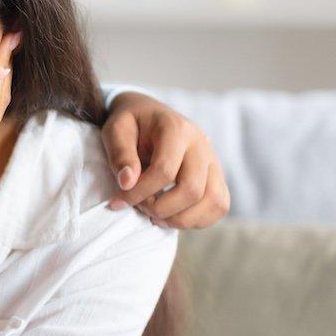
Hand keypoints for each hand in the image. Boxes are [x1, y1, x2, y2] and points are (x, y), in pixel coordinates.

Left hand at [102, 93, 230, 228]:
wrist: (151, 116)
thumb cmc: (131, 125)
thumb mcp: (116, 130)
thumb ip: (120, 154)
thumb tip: (127, 183)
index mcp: (176, 129)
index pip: (165, 170)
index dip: (139, 192)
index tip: (117, 201)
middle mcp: (201, 145)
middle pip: (192, 190)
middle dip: (161, 209)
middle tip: (140, 207)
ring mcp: (214, 161)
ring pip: (213, 201)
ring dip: (181, 219)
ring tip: (155, 216)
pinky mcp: (217, 176)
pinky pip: (219, 206)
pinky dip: (197, 220)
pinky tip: (172, 216)